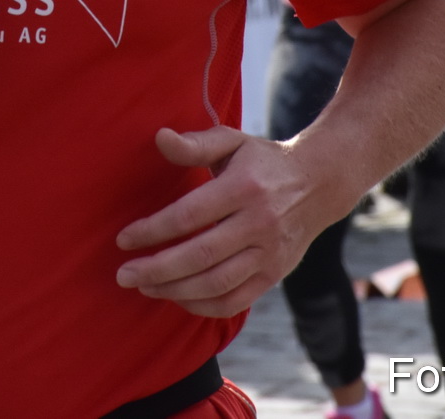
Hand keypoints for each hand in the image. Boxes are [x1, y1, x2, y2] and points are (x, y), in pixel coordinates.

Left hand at [115, 126, 343, 317]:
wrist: (320, 183)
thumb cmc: (262, 161)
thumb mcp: (232, 141)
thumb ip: (195, 143)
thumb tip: (160, 137)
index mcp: (244, 187)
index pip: (189, 215)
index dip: (152, 230)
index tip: (123, 239)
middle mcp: (259, 222)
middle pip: (200, 255)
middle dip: (156, 269)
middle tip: (123, 274)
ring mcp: (269, 253)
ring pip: (216, 284)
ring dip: (174, 290)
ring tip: (144, 286)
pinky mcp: (274, 274)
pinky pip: (235, 301)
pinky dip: (202, 306)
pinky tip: (177, 296)